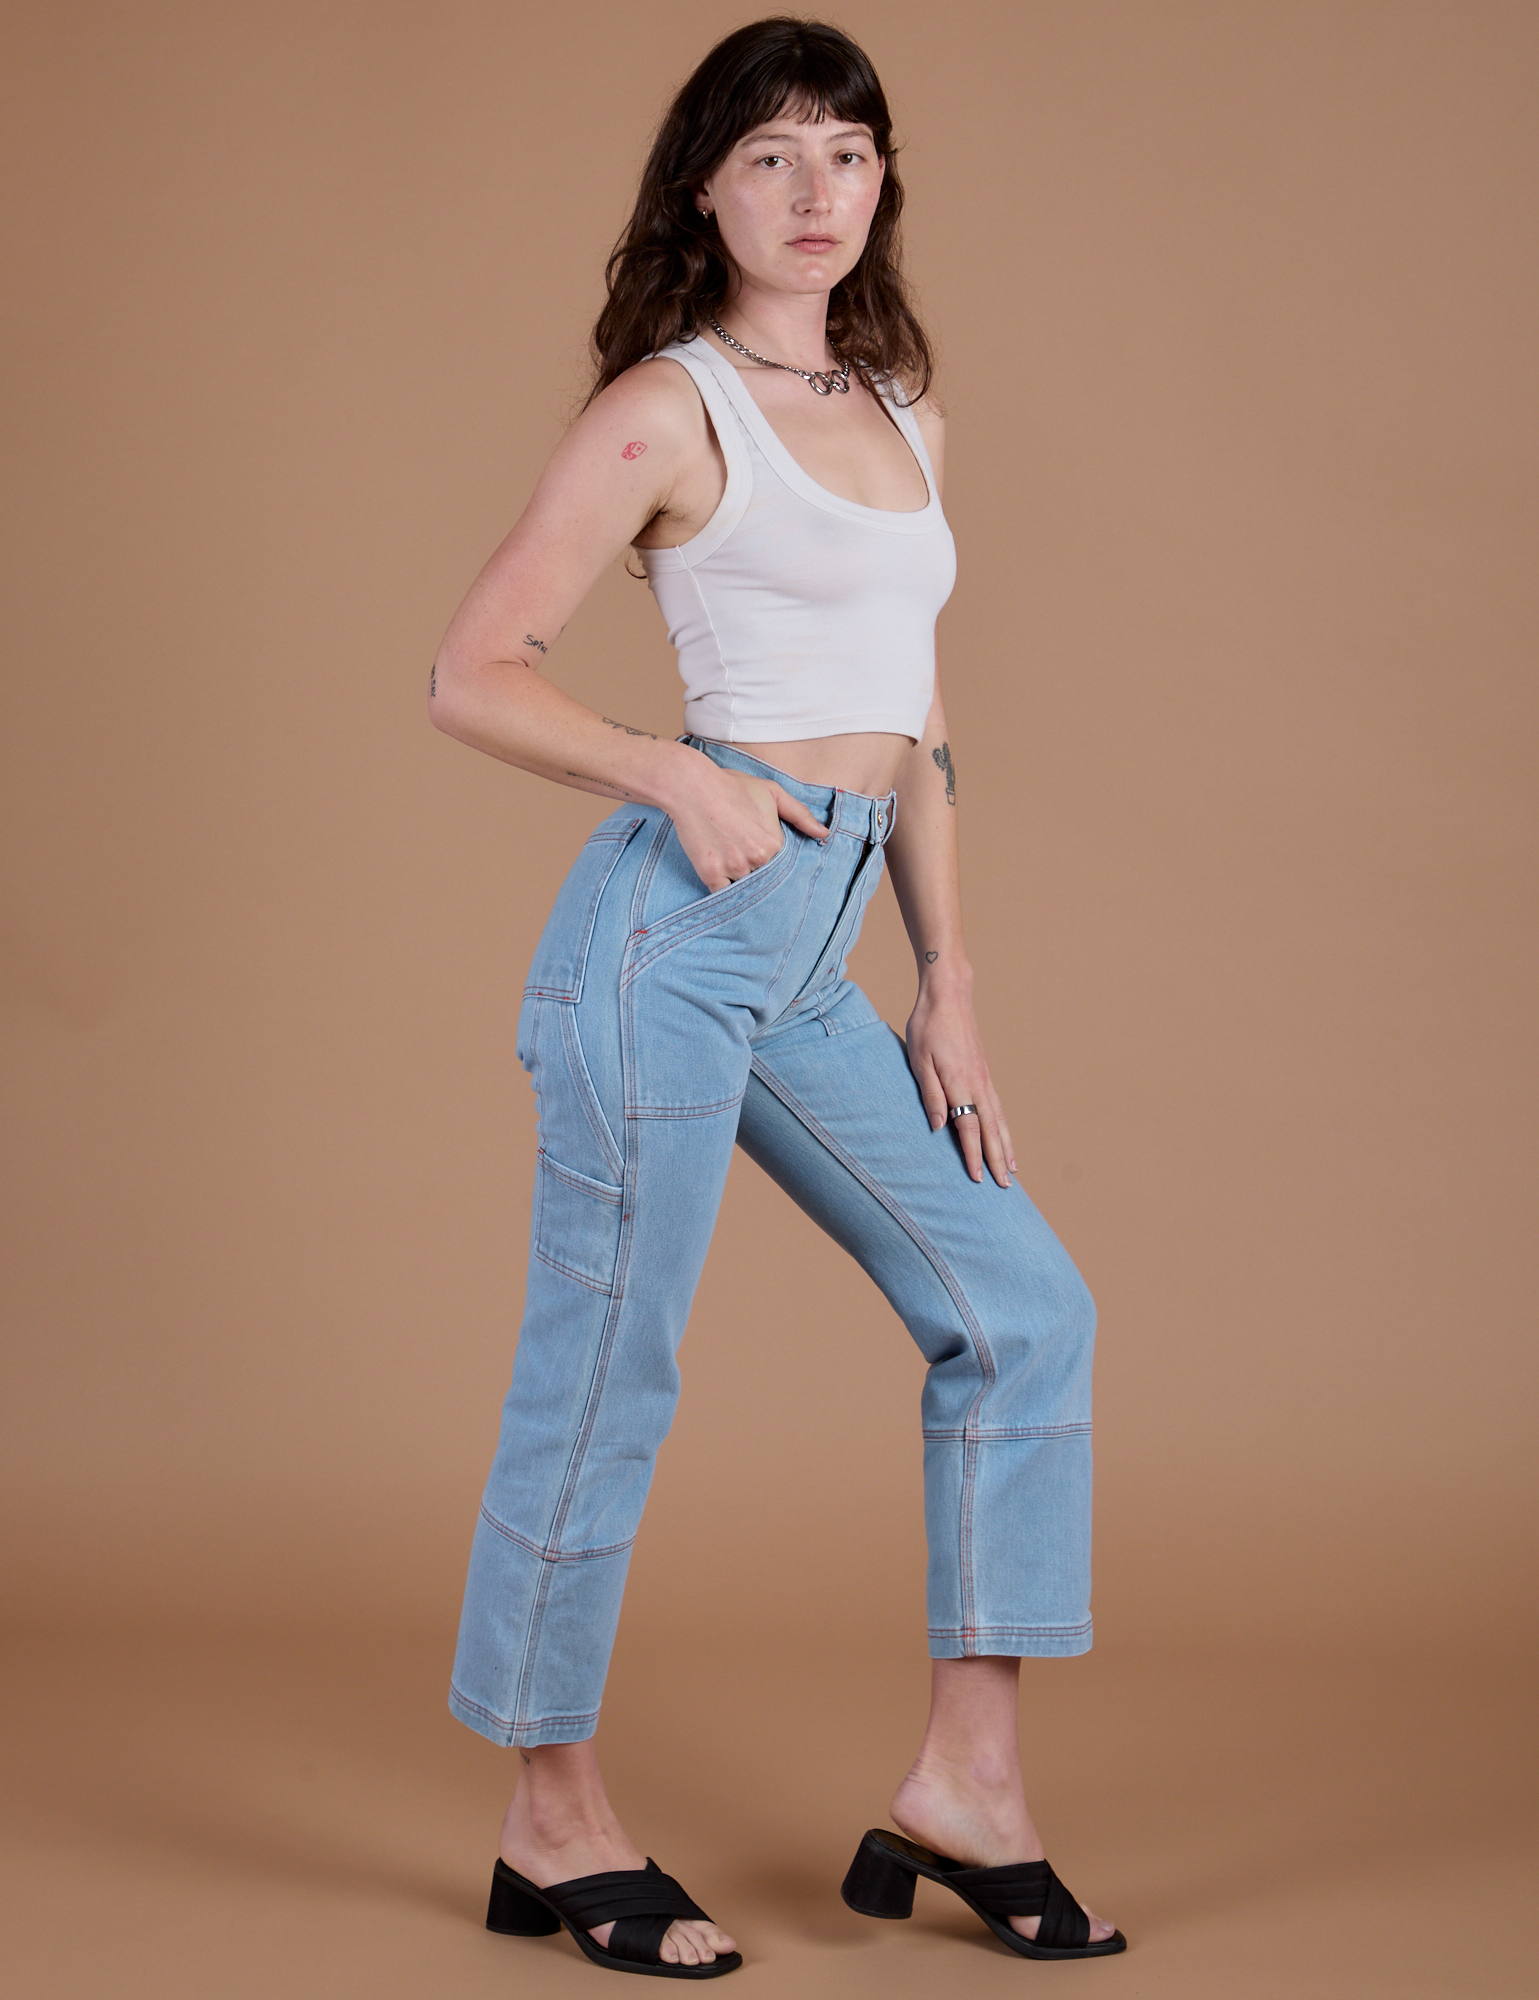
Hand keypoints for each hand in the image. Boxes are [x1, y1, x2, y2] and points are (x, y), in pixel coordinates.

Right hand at [668, 760, 827, 891]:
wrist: (692, 787)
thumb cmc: (731, 787)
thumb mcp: (772, 792)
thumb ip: (800, 814)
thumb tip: (824, 834)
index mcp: (775, 843)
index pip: (781, 865)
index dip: (773, 862)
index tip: (762, 856)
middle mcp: (758, 859)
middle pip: (764, 879)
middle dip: (758, 874)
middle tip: (746, 862)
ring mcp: (734, 869)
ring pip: (744, 887)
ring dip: (741, 882)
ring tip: (731, 866)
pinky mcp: (711, 874)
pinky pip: (722, 894)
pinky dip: (723, 891)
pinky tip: (721, 878)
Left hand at [905, 985, 1015, 1185]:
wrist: (949, 994)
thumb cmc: (927, 1026)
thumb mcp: (919, 1060)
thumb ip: (930, 1094)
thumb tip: (939, 1127)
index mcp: (960, 1083)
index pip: (969, 1128)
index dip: (973, 1155)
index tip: (977, 1179)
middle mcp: (978, 1084)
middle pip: (991, 1129)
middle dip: (998, 1159)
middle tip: (1005, 1187)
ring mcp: (985, 1078)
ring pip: (999, 1120)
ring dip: (1006, 1146)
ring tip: (1013, 1169)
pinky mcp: (985, 1072)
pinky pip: (998, 1106)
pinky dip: (1004, 1126)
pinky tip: (1005, 1135)